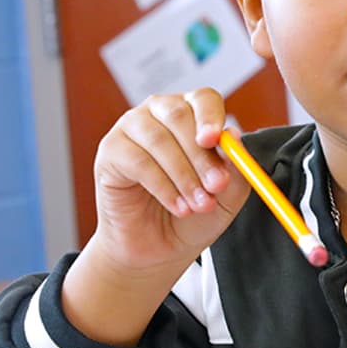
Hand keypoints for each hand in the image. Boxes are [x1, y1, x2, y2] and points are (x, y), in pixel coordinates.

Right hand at [61, 89, 248, 345]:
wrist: (158, 247)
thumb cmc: (193, 214)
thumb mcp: (227, 196)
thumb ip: (235, 168)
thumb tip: (234, 137)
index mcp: (191, 114)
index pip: (203, 100)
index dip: (211, 117)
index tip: (218, 140)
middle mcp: (159, 113)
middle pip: (180, 116)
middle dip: (202, 155)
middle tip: (216, 185)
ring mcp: (131, 128)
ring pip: (159, 140)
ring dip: (184, 176)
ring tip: (199, 205)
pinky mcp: (111, 151)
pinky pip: (138, 162)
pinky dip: (163, 187)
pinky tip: (178, 206)